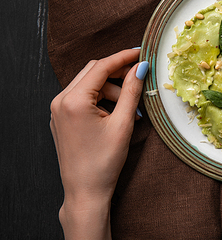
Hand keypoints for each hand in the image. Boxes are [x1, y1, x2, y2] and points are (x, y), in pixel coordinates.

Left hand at [50, 49, 148, 239]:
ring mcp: (58, 110)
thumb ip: (132, 91)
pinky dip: (101, 99)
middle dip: (117, 73)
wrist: (85, 191)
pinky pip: (82, 97)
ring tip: (130, 108)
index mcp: (73, 100)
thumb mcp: (123, 123)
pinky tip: (116, 112)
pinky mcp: (61, 118)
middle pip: (93, 72)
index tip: (141, 52)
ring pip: (89, 84)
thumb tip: (140, 68)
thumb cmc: (104, 161)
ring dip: (111, 89)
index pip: (101, 66)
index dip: (124, 57)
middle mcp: (60, 101)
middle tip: (139, 77)